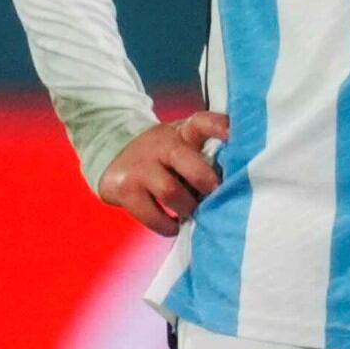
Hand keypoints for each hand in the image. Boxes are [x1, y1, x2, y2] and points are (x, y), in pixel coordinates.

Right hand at [97, 109, 230, 233]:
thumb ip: (207, 158)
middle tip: (215, 196)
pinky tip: (173, 224)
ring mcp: (139, 167)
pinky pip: (152, 215)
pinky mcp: (123, 189)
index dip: (218, 127)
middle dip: (206, 181)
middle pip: (185, 159)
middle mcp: (160, 145)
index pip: (201, 122)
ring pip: (170, 191)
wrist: (114, 154)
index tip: (232, 135)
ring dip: (187, 208)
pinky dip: (168, 226)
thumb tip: (235, 188)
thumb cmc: (164, 157)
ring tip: (192, 213)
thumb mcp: (184, 145)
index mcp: (182, 133)